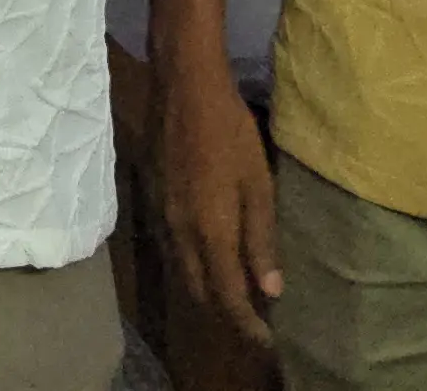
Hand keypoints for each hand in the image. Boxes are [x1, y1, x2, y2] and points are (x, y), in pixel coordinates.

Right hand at [156, 54, 282, 342]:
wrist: (183, 87)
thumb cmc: (230, 132)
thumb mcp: (258, 185)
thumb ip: (261, 240)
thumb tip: (270, 290)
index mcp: (209, 232)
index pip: (227, 295)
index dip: (247, 323)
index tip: (267, 339)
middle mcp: (180, 234)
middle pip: (200, 291)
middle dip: (226, 313)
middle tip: (254, 322)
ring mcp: (163, 218)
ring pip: (183, 272)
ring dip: (208, 290)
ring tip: (237, 295)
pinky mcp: (156, 202)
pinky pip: (173, 250)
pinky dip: (194, 266)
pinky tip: (211, 258)